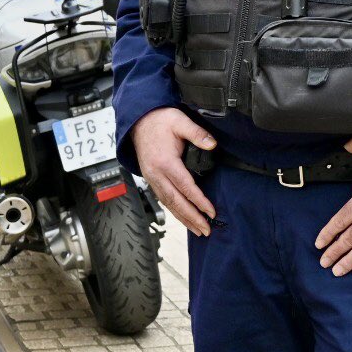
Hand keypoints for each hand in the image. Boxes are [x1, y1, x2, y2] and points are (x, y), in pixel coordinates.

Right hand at [130, 107, 217, 236]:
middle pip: (176, 201)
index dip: (199, 201)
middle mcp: (156, 174)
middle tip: (206, 229)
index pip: (186, 186)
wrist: (139, 121)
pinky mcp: (151, 180)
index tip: (211, 211)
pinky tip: (183, 218)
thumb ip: (197, 133)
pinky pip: (163, 199)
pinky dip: (174, 211)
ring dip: (183, 218)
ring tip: (198, 230)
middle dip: (192, 217)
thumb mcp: (180, 121)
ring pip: (169, 204)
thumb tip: (212, 144)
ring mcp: (152, 179)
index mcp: (165, 162)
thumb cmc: (160, 121)